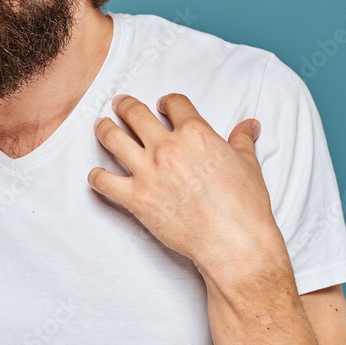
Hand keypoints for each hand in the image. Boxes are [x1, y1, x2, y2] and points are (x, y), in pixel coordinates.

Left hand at [87, 93, 282, 276]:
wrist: (234, 242)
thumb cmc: (245, 206)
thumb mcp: (248, 165)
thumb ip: (242, 140)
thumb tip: (249, 124)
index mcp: (195, 133)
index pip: (173, 104)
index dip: (166, 101)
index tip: (161, 105)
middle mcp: (167, 147)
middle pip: (134, 113)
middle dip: (124, 105)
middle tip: (118, 104)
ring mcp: (148, 172)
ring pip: (112, 138)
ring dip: (103, 128)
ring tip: (101, 125)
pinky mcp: (135, 198)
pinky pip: (103, 181)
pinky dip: (96, 177)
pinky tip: (96, 175)